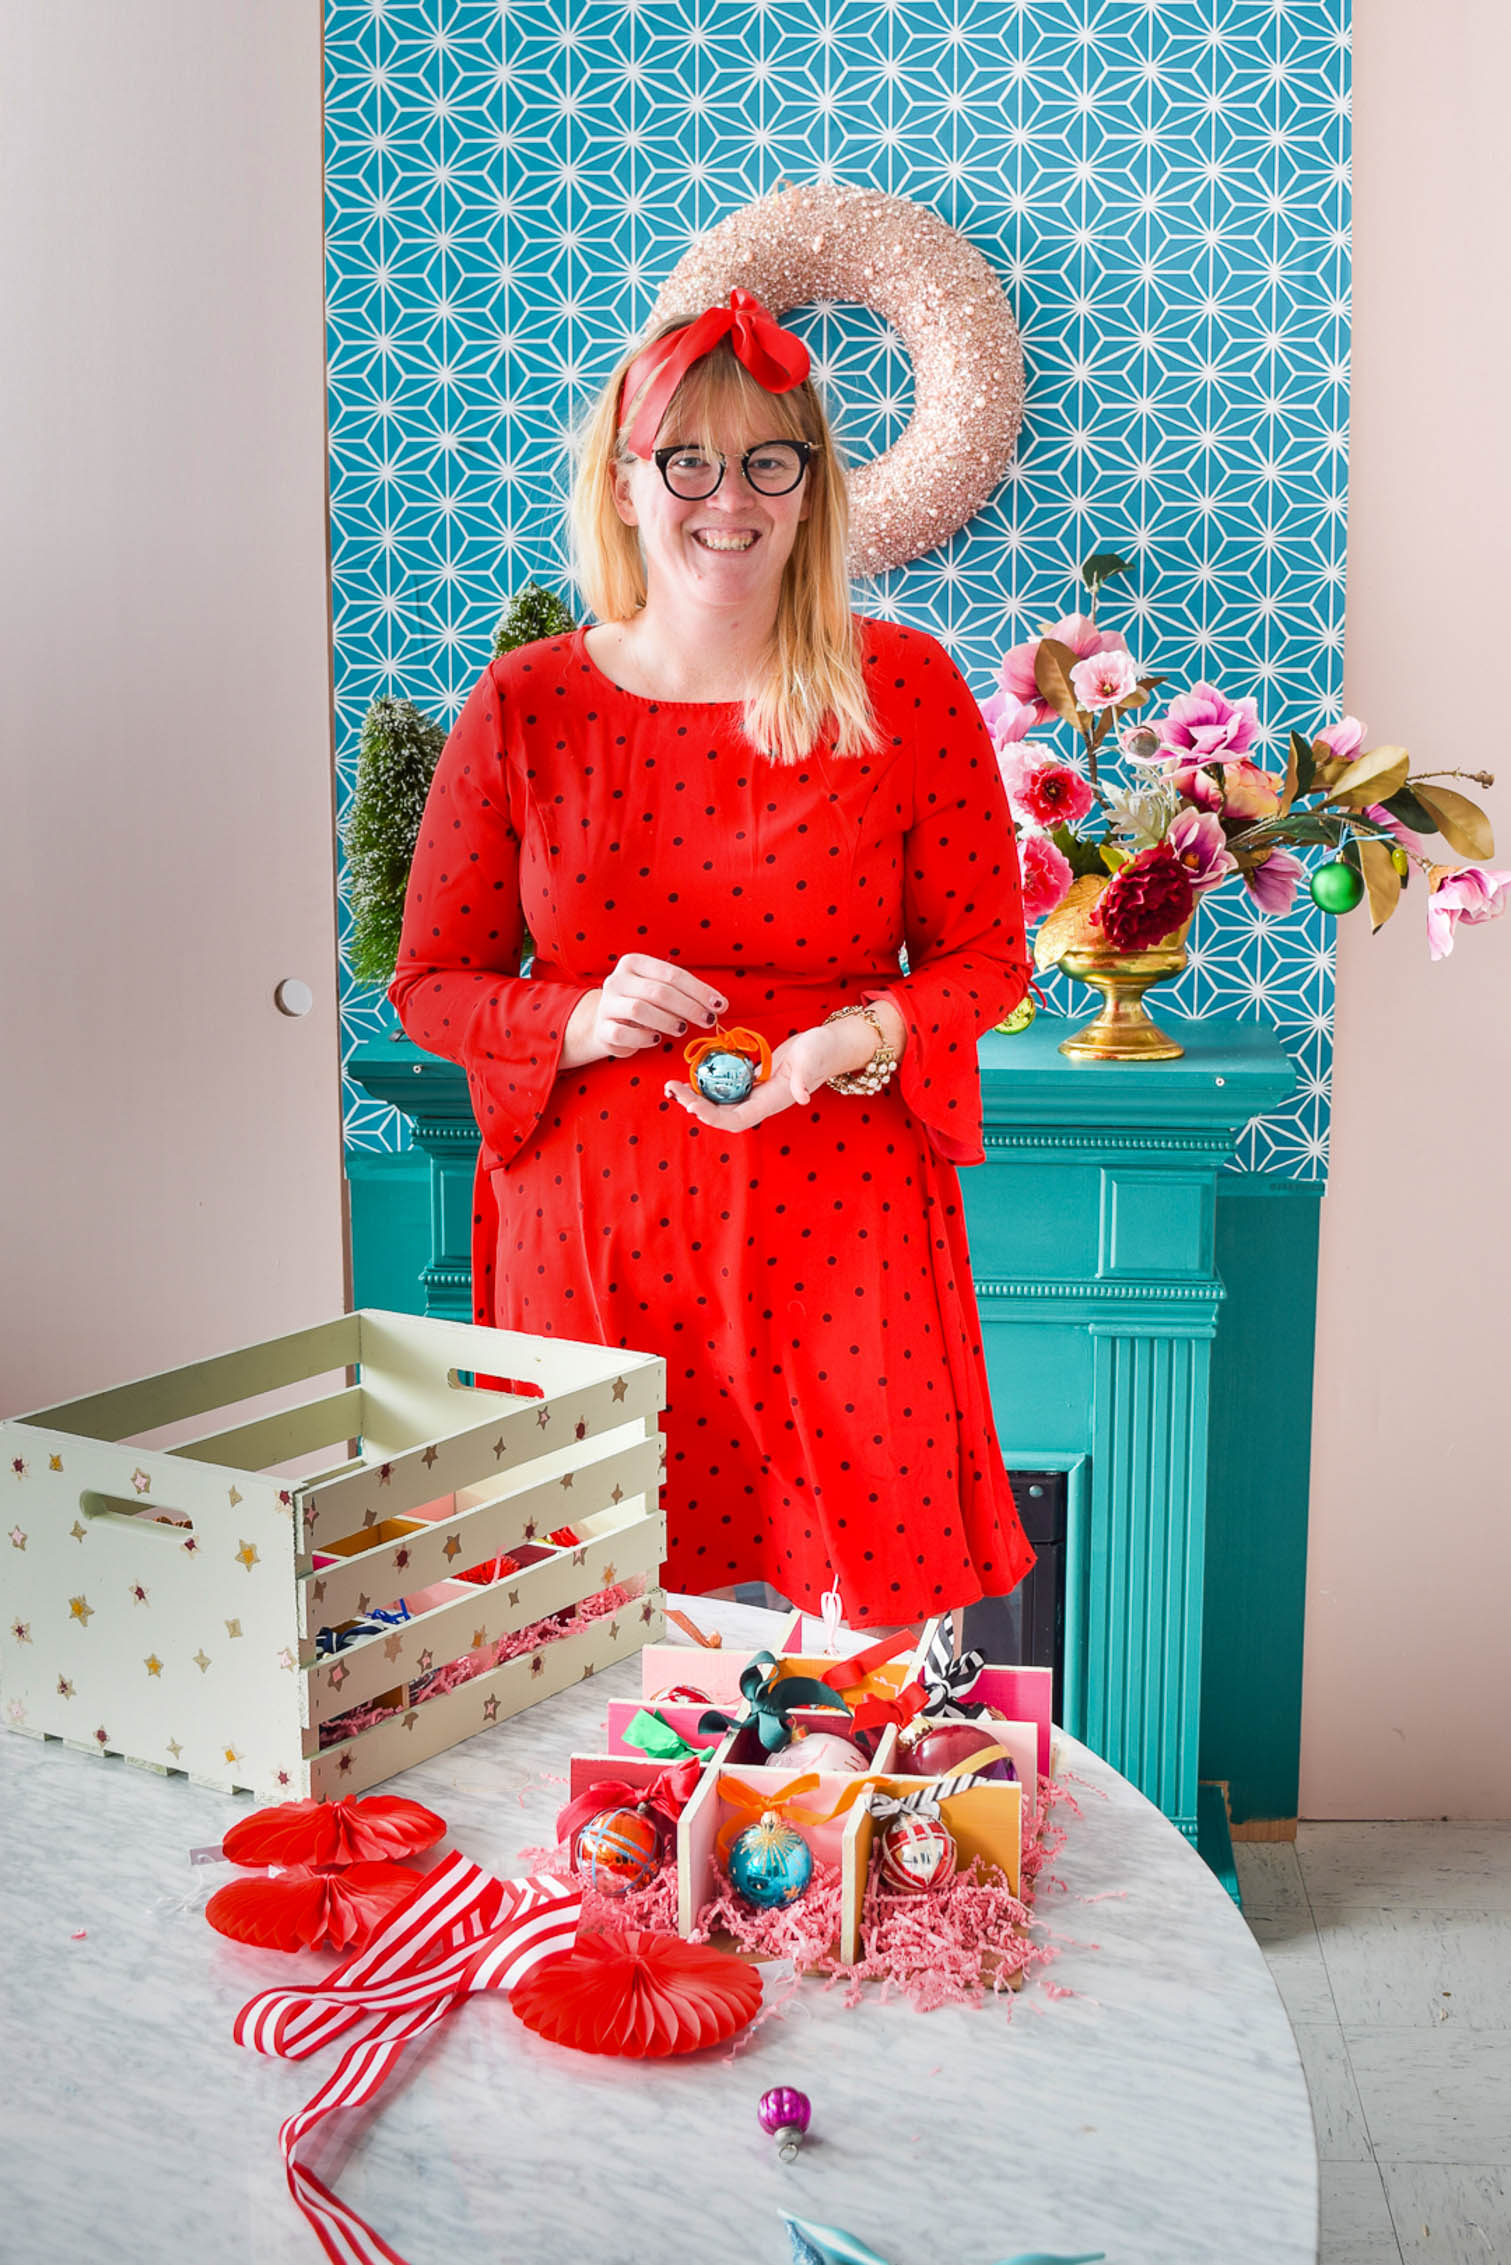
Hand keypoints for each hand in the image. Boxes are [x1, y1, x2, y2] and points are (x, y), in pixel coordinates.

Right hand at [562, 954, 725, 1069]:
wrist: (607, 1023)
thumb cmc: (643, 1004)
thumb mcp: (661, 990)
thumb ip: (686, 993)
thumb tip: (719, 1004)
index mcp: (634, 963)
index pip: (672, 974)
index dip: (699, 990)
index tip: (719, 1004)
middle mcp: (617, 980)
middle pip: (659, 991)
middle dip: (689, 1007)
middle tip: (707, 1019)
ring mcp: (607, 1004)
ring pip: (640, 1009)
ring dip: (667, 1021)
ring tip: (681, 1029)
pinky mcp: (602, 1028)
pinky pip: (624, 1033)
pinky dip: (644, 1038)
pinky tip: (656, 1039)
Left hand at [663, 1019, 868, 1132]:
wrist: (831, 1045)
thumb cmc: (823, 1050)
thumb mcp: (812, 1060)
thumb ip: (805, 1078)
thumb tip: (803, 1098)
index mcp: (772, 1101)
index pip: (736, 1119)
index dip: (712, 1116)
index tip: (691, 1103)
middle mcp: (761, 1101)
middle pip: (722, 1114)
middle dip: (696, 1105)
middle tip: (673, 1089)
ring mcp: (757, 1092)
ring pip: (721, 1102)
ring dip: (698, 1096)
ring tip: (676, 1085)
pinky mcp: (755, 1080)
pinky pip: (727, 1087)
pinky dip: (710, 1084)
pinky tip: (696, 1073)